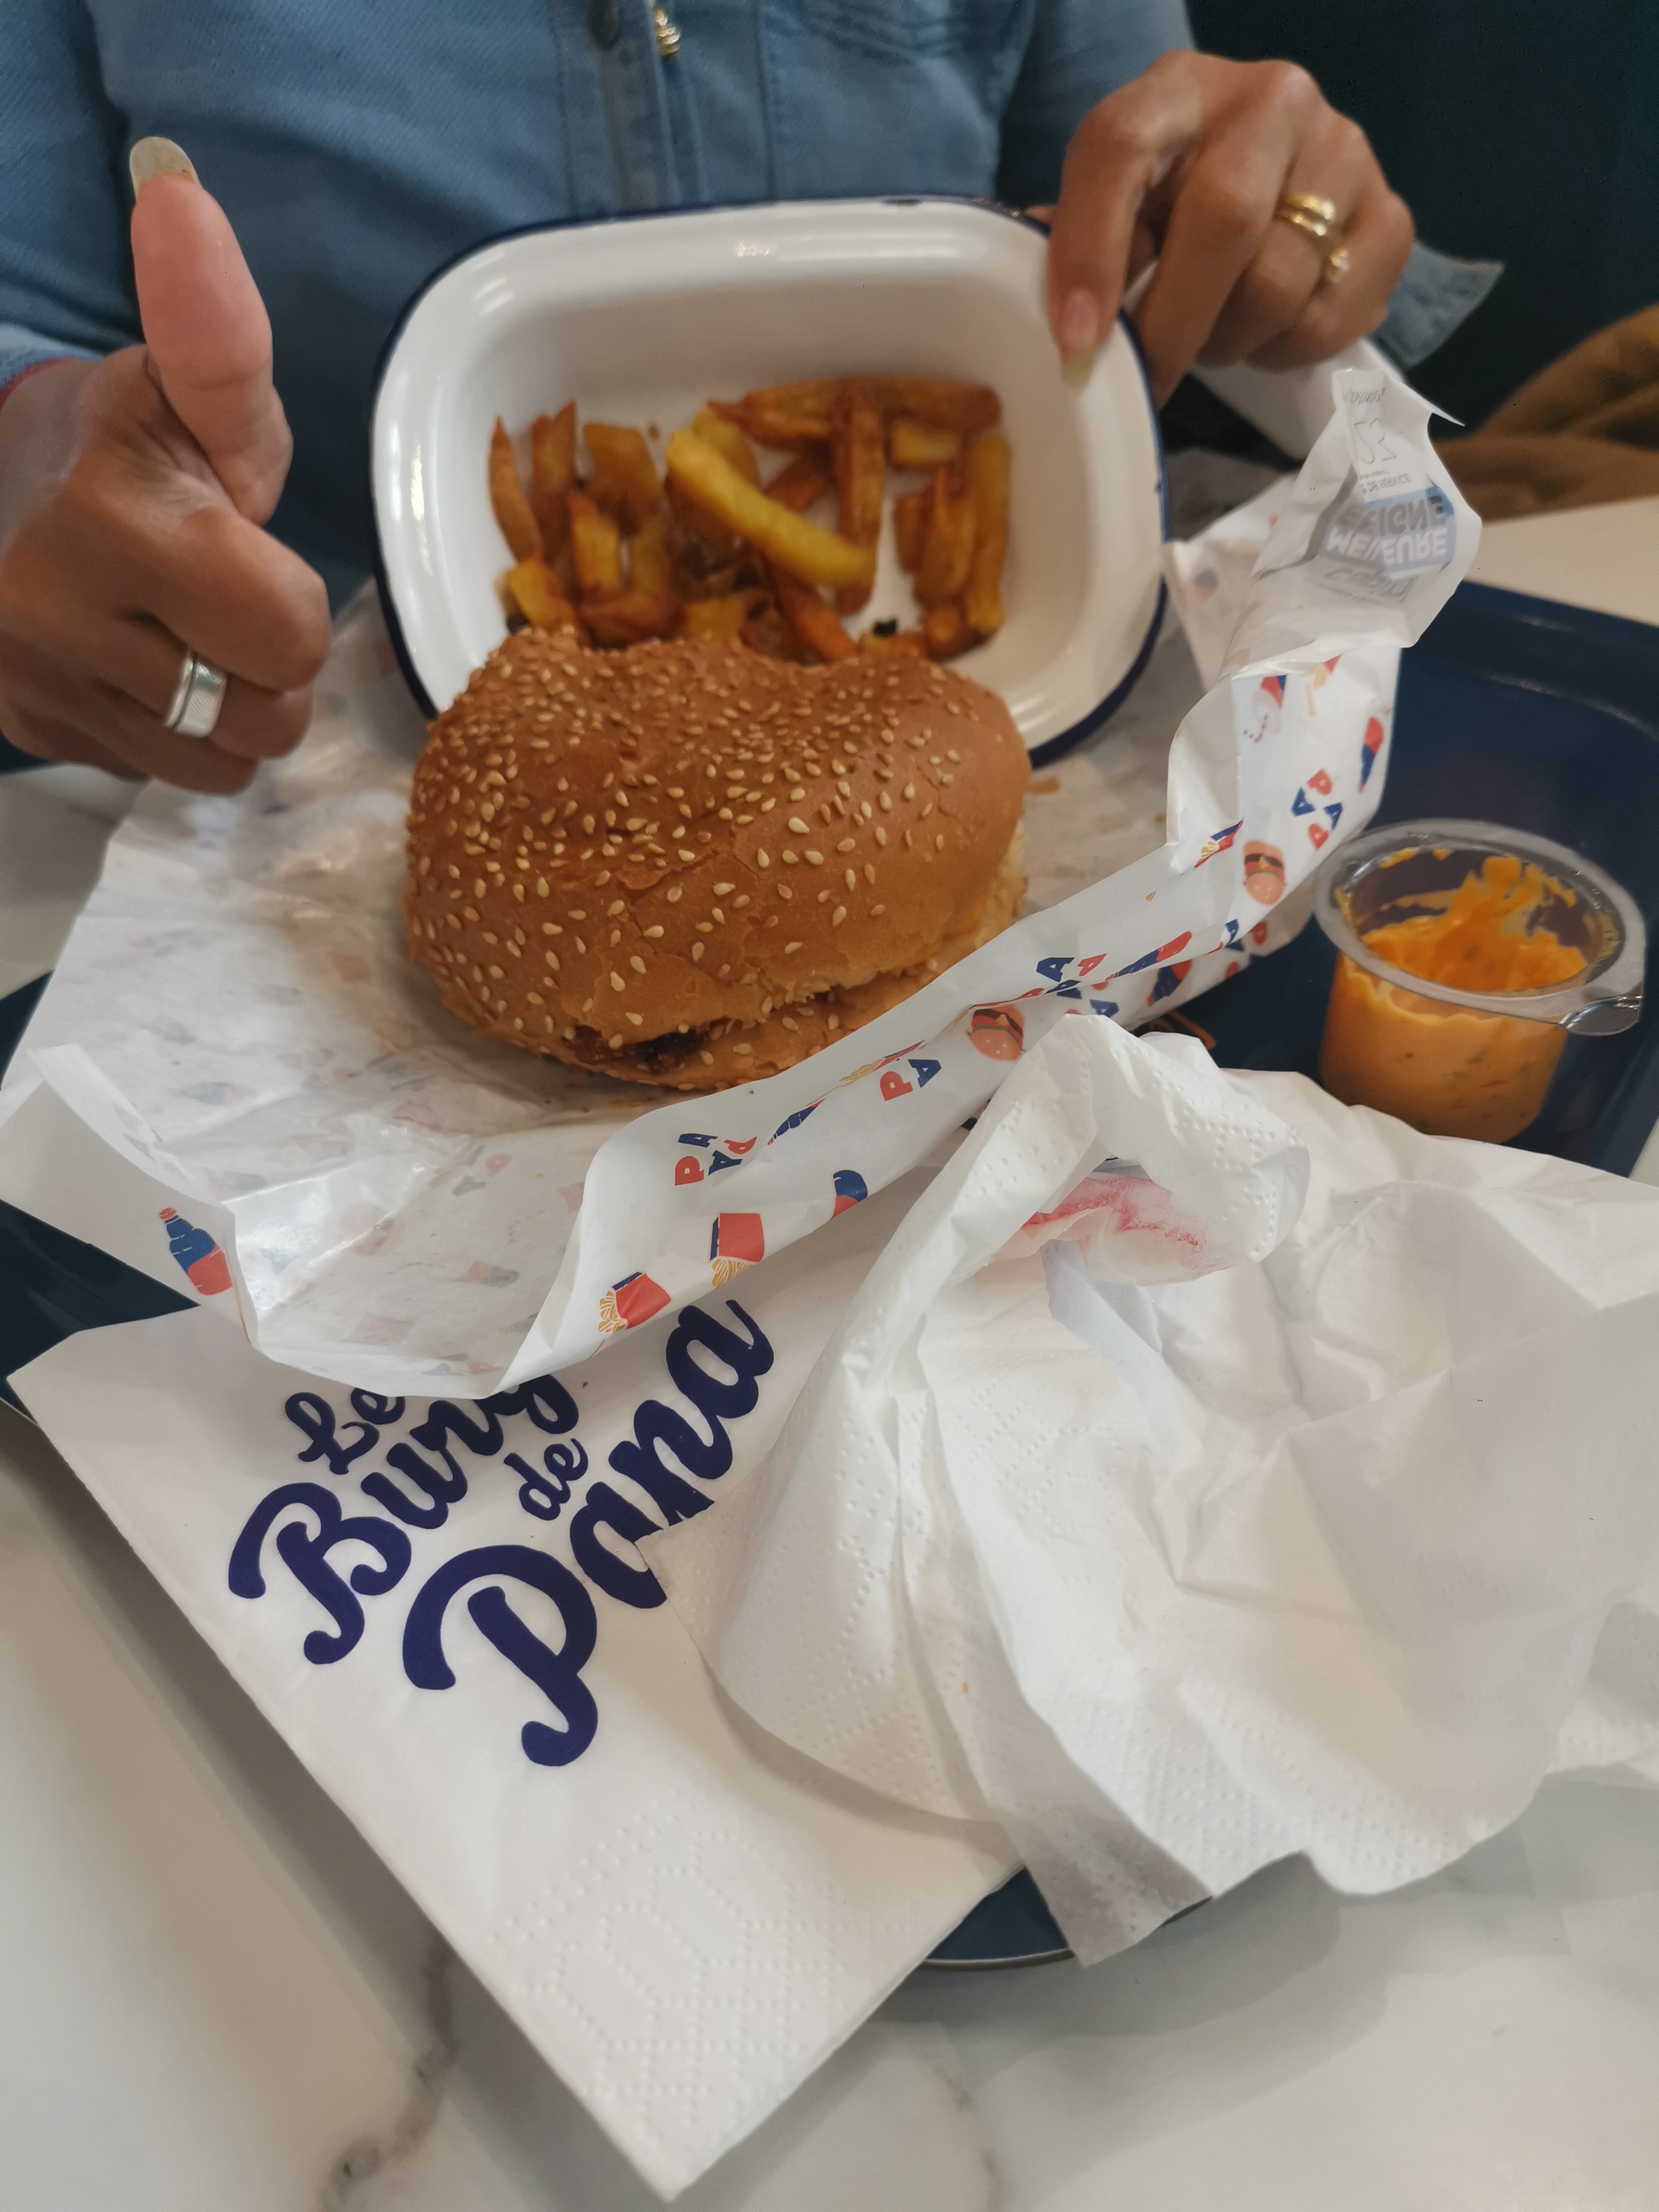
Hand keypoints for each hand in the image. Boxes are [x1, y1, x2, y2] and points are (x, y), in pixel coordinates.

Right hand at [0, 157, 328, 790]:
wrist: (4, 498)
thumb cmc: (136, 449)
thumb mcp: (193, 397)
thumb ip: (218, 335)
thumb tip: (180, 195)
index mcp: (111, 518)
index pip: (284, 635)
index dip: (290, 602)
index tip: (244, 550)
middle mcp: (55, 610)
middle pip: (265, 714)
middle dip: (270, 667)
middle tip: (223, 603)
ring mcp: (35, 683)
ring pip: (224, 761)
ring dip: (232, 711)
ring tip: (188, 638)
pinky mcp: (34, 732)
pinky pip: (173, 780)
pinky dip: (183, 738)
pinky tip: (149, 674)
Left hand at [1045, 52, 1413, 404]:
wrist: (1275, 174)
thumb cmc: (1176, 195)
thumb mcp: (1119, 203)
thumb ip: (1080, 248)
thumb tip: (1070, 334)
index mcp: (1178, 89)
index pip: (1122, 148)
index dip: (1091, 251)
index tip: (1079, 342)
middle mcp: (1270, 102)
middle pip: (1224, 224)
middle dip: (1174, 327)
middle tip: (1151, 378)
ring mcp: (1343, 153)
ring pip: (1279, 287)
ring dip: (1230, 343)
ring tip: (1213, 334)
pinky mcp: (1389, 216)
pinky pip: (1329, 320)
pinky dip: (1285, 352)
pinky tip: (1267, 330)